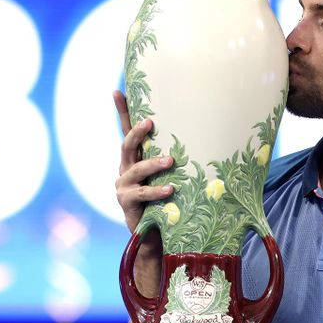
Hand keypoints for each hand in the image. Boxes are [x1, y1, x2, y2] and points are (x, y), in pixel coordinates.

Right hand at [113, 90, 174, 232]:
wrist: (153, 232)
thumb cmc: (165, 199)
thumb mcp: (167, 175)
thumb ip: (173, 159)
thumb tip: (205, 139)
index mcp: (134, 158)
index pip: (126, 131)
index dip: (122, 112)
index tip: (117, 90)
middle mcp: (125, 168)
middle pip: (126, 145)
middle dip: (137, 133)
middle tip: (150, 123)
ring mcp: (124, 185)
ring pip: (136, 169)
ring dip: (153, 164)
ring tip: (170, 161)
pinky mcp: (126, 202)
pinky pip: (143, 194)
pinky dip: (157, 191)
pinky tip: (171, 189)